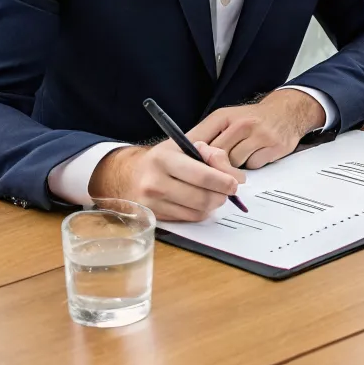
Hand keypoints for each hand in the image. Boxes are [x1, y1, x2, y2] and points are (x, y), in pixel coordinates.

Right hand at [89, 140, 243, 221]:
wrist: (128, 176)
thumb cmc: (163, 159)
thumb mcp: (184, 146)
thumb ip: (212, 154)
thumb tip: (235, 176)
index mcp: (164, 159)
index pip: (202, 175)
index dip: (223, 181)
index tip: (235, 183)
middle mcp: (155, 182)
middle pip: (202, 197)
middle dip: (221, 195)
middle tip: (228, 190)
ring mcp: (153, 203)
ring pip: (198, 211)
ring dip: (212, 204)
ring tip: (213, 194)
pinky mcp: (155, 218)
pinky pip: (189, 219)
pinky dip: (200, 212)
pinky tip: (198, 201)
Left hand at [190, 88, 326, 169]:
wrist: (287, 111)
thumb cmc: (251, 119)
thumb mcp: (226, 120)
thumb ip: (208, 136)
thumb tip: (185, 157)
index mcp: (224, 116)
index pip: (199, 139)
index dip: (191, 155)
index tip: (184, 166)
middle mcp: (241, 124)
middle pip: (216, 156)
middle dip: (214, 164)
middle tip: (216, 166)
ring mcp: (259, 135)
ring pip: (235, 164)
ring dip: (235, 165)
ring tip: (241, 154)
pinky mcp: (274, 147)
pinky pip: (254, 166)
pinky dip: (253, 164)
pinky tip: (256, 154)